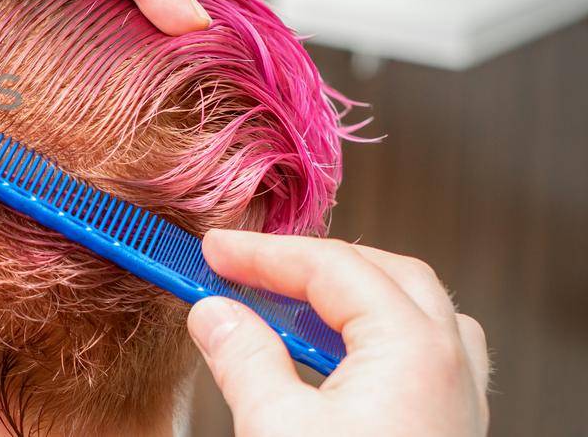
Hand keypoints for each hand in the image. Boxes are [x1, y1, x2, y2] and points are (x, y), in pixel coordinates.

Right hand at [188, 230, 490, 436]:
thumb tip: (214, 314)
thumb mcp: (274, 429)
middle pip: (386, 275)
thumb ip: (242, 358)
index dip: (264, 255)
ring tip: (287, 308)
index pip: (333, 268)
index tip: (212, 253)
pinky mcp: (448, 433)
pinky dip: (374, 338)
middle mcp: (450, 366)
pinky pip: (425, 356)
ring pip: (415, 313)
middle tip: (246, 269)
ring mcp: (458, 402)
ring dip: (350, 298)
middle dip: (312, 263)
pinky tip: (331, 363)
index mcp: (413, 350)